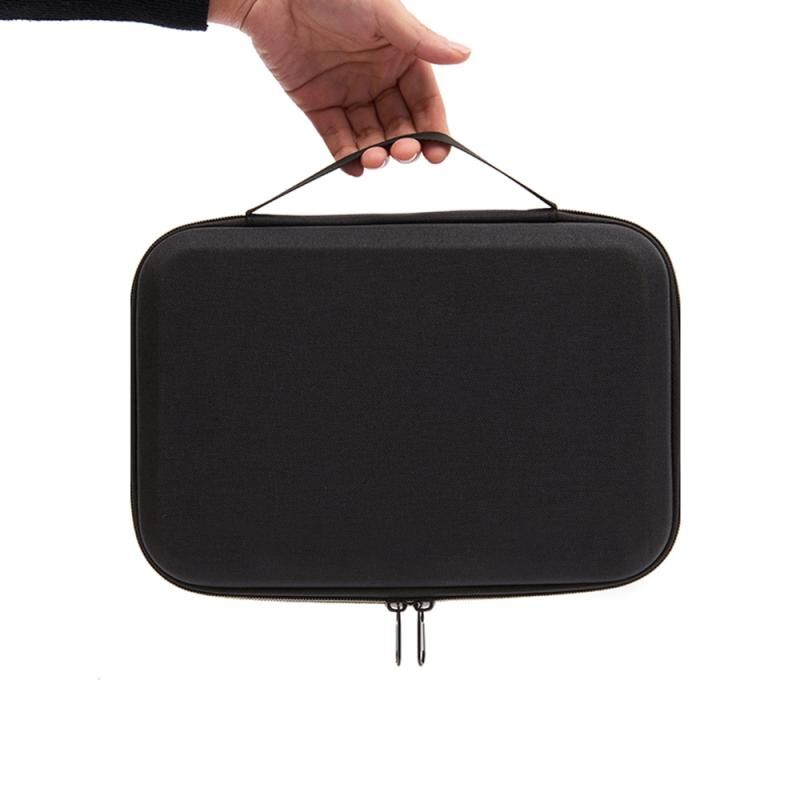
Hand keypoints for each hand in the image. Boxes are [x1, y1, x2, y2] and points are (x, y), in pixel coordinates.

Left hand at [209, 0, 470, 174]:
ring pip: (369, 135)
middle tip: (403, 153)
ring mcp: (348, 95)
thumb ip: (420, 42)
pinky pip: (336, 138)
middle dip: (404, 144)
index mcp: (400, 57)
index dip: (434, 127)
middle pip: (400, 124)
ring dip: (375, 153)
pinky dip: (346, 157)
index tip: (438, 151)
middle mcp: (378, 80)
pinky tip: (356, 167)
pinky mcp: (318, 106)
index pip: (425, 101)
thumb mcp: (383, 14)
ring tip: (374, 159)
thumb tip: (463, 54)